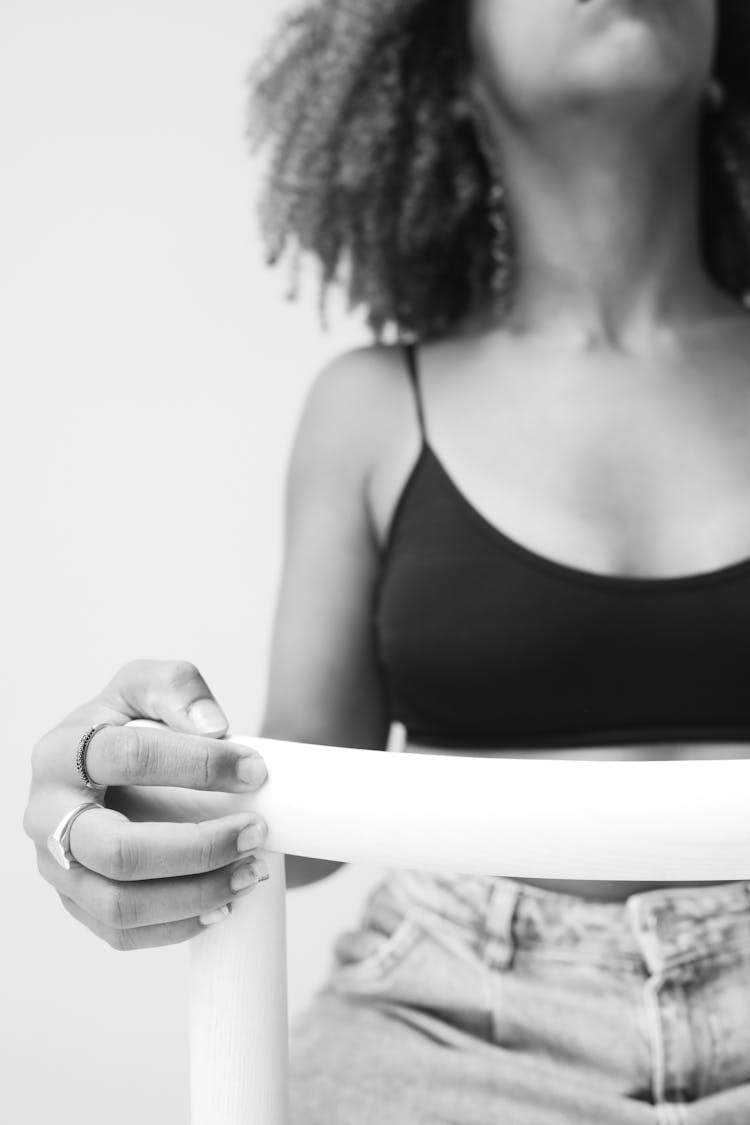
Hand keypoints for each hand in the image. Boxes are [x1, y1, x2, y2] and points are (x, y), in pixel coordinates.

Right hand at [23, 659, 268, 950]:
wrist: (109, 766)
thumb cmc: (129, 724)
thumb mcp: (149, 685)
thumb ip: (179, 688)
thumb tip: (213, 727)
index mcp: (61, 752)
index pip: (125, 758)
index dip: (196, 765)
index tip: (254, 769)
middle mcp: (47, 815)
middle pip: (119, 849)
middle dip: (199, 848)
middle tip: (255, 833)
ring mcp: (57, 866)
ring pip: (121, 903)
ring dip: (197, 894)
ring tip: (251, 872)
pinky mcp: (75, 902)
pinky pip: (122, 933)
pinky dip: (178, 925)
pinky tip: (222, 905)